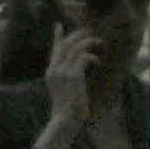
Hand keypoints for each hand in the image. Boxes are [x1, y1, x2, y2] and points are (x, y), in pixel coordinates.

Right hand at [39, 20, 98, 148]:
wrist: (64, 122)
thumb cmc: (67, 111)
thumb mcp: (64, 91)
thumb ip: (68, 78)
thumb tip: (77, 70)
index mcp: (51, 73)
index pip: (54, 50)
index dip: (57, 37)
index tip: (58, 26)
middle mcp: (54, 70)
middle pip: (66, 44)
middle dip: (78, 35)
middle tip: (90, 33)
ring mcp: (62, 72)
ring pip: (75, 48)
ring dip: (88, 43)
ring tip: (98, 42)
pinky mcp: (73, 77)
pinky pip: (83, 58)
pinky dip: (92, 57)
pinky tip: (97, 62)